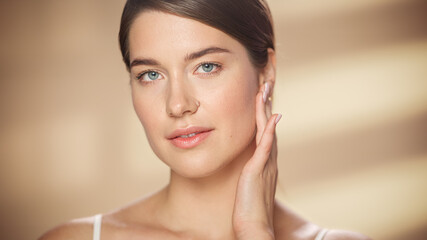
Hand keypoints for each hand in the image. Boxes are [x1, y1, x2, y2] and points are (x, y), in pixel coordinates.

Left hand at [232, 82, 280, 239]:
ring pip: (268, 130)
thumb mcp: (249, 185)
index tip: (260, 95)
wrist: (253, 227)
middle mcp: (268, 160)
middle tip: (266, 82)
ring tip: (266, 89)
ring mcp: (265, 164)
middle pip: (269, 125)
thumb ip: (251, 171)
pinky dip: (269, 130)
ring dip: (266, 109)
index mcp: (264, 162)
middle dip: (267, 103)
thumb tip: (250, 162)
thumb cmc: (248, 209)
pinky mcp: (259, 170)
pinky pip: (265, 146)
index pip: (265, 131)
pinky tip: (272, 117)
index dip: (263, 112)